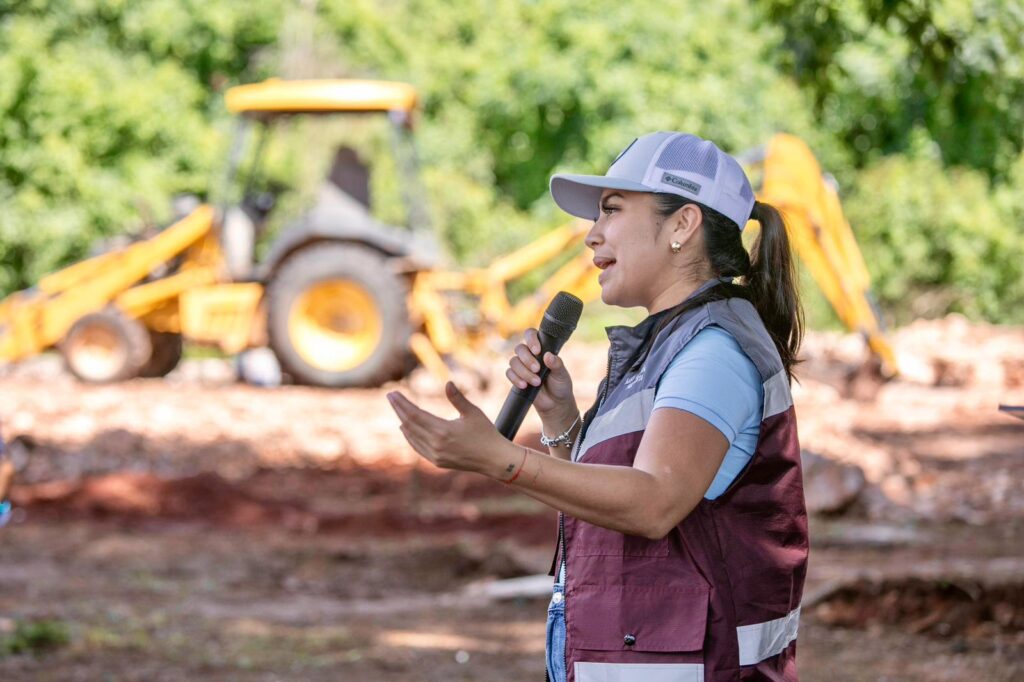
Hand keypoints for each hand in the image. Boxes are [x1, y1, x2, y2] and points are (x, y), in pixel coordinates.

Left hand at [387, 382, 513, 477]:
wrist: (493, 459)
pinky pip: (417, 447)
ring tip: (397, 408)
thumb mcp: (473, 413)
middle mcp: (436, 444)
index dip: (402, 403)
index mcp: (443, 430)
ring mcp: (435, 455)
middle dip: (398, 409)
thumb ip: (458, 398)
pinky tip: (405, 428)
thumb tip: (448, 383)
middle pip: (409, 424)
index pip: (414, 415)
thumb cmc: (486, 432)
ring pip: (411, 436)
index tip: (392, 393)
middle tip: (390, 396)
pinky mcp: (437, 462)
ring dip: (402, 422)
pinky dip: (409, 436)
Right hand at [506, 328, 576, 421]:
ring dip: (523, 372)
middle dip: (527, 359)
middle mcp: (530, 355)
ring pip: (513, 361)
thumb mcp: (562, 374)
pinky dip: (516, 379)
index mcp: (542, 349)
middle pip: (520, 348)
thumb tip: (547, 355)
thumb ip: (556, 364)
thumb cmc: (560, 385)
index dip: (531, 339)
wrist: (555, 404)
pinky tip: (524, 385)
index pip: (531, 335)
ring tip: (536, 382)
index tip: (537, 351)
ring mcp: (522, 366)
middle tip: (537, 369)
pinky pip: (509, 373)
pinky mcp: (516, 377)